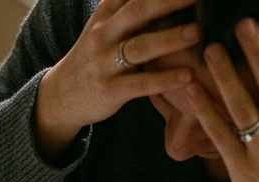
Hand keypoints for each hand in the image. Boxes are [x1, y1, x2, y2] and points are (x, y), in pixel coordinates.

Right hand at [34, 0, 199, 161]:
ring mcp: (104, 62)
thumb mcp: (105, 25)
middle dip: (169, 1)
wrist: (61, 95)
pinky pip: (140, 84)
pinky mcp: (109, 90)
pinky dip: (164, 80)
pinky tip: (187, 76)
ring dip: (169, 38)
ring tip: (197, 32)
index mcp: (105, 14)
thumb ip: (128, 7)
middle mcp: (103, 34)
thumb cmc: (93, 57)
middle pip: (138, 11)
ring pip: (139, 47)